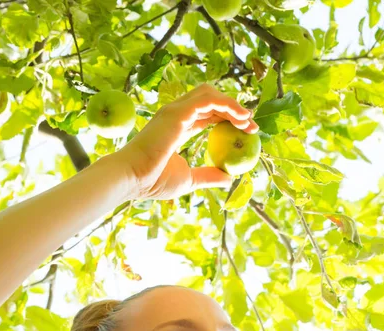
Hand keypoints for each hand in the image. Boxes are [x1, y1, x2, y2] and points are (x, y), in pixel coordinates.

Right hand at [115, 83, 258, 200]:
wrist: (132, 179)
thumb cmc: (153, 181)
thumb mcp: (189, 179)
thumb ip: (208, 175)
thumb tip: (229, 178)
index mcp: (177, 128)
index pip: (207, 115)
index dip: (228, 119)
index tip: (246, 132)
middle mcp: (176, 115)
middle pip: (211, 100)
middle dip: (234, 110)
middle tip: (251, 126)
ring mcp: (176, 111)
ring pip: (210, 94)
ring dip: (232, 104)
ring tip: (248, 121)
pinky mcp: (178, 112)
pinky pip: (209, 99)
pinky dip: (228, 104)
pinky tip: (241, 118)